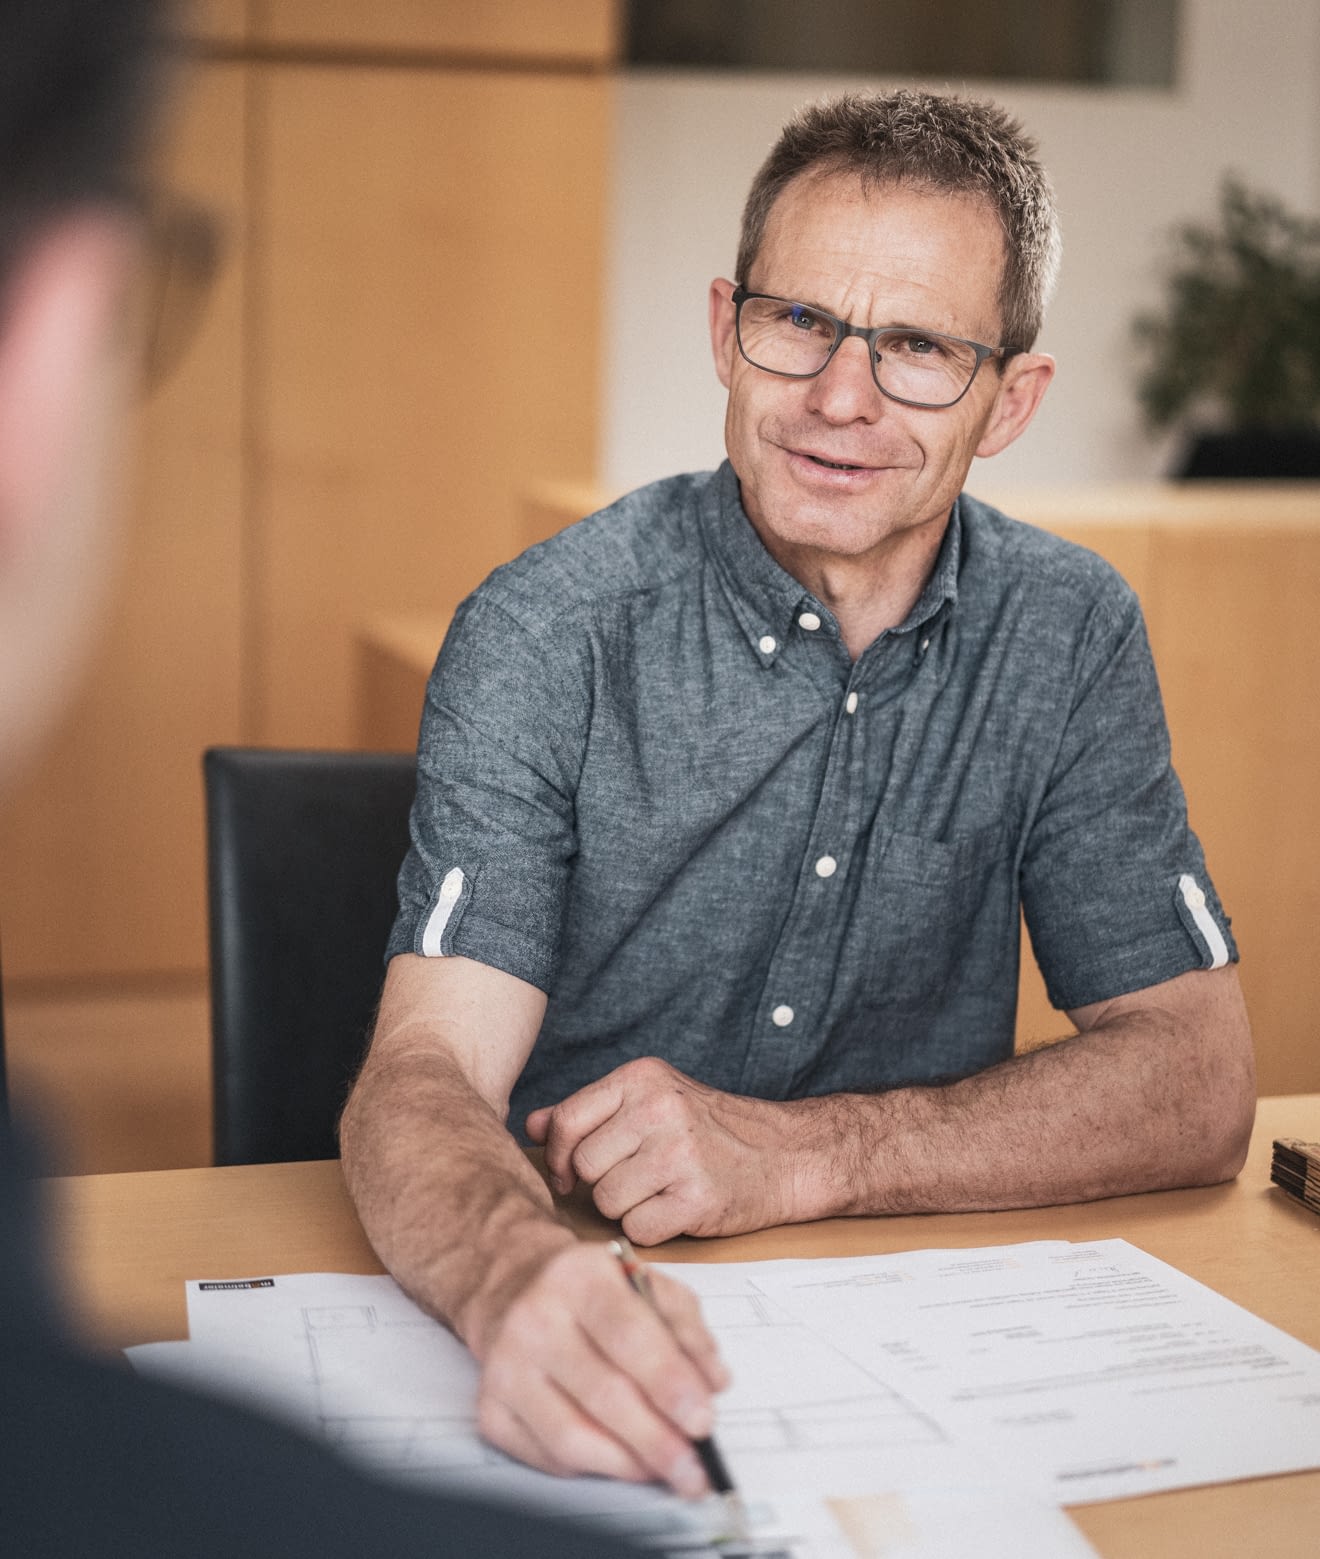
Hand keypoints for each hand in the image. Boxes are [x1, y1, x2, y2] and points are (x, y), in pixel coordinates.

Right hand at [471, 1240, 728, 1492]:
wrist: (513, 1287)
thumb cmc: (591, 1290)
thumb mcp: (645, 1282)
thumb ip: (686, 1327)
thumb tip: (714, 1382)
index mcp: (580, 1275)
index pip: (628, 1334)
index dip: (669, 1382)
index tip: (702, 1421)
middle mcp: (535, 1318)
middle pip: (602, 1393)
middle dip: (658, 1440)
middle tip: (694, 1469)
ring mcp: (505, 1366)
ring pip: (572, 1436)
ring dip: (628, 1464)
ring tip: (664, 1471)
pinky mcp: (490, 1408)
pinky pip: (547, 1457)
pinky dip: (592, 1468)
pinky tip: (620, 1460)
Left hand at [526, 1056, 803, 1242]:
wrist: (786, 1154)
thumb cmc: (713, 1130)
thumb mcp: (651, 1100)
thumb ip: (590, 1111)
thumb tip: (531, 1125)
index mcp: (642, 1078)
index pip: (567, 1122)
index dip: (559, 1157)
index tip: (569, 1172)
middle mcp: (659, 1109)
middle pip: (586, 1167)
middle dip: (603, 1183)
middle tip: (638, 1178)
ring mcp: (679, 1153)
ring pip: (607, 1201)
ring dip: (627, 1207)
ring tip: (661, 1190)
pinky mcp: (696, 1198)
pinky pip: (638, 1228)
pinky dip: (652, 1228)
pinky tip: (677, 1208)